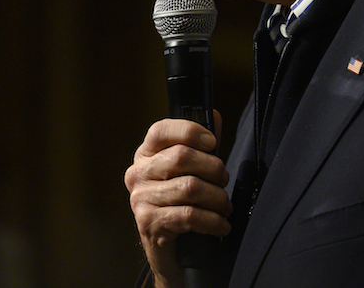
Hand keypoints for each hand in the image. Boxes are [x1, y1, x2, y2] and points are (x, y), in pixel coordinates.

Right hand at [124, 112, 230, 287]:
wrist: (171, 248)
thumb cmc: (182, 200)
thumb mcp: (193, 169)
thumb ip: (203, 144)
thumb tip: (213, 115)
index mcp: (146, 154)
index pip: (160, 130)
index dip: (190, 131)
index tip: (213, 142)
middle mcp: (137, 173)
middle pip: (180, 157)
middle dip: (213, 168)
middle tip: (225, 180)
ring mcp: (139, 199)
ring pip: (189, 188)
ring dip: (217, 197)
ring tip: (226, 205)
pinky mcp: (148, 223)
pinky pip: (189, 215)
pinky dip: (213, 220)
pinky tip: (222, 225)